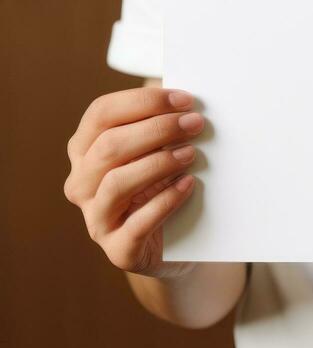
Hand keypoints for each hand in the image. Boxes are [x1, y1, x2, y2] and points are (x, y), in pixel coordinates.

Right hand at [64, 87, 204, 277]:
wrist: (177, 243)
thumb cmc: (164, 182)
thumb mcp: (159, 148)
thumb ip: (163, 121)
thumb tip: (187, 98)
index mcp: (85, 149)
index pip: (101, 113)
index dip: (143, 101)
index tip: (184, 99)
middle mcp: (82, 183)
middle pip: (109, 145)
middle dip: (157, 129)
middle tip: (195, 124)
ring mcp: (96, 218)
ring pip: (116, 183)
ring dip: (158, 163)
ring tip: (191, 154)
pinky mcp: (118, 249)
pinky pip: (137, 224)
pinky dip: (165, 201)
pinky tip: (188, 185)